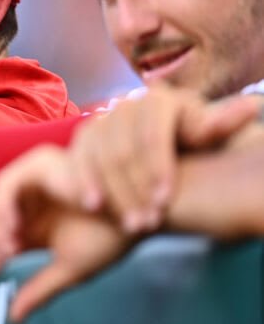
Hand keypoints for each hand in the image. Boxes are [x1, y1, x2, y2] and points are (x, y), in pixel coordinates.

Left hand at [0, 147, 132, 322]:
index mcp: (30, 227)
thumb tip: (13, 317)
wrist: (139, 213)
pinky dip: (5, 206)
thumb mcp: (69, 270)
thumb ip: (38, 289)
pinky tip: (12, 229)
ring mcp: (29, 185)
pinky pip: (7, 186)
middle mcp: (24, 206)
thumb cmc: (110, 238)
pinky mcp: (36, 168)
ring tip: (2, 254)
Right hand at [70, 86, 258, 232]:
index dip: (156, 168)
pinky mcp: (85, 137)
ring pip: (99, 157)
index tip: (165, 200)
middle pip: (122, 150)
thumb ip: (223, 125)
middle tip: (148, 222)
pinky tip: (95, 207)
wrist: (170, 147)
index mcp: (159, 100)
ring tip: (130, 224)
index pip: (150, 135)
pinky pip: (77, 159)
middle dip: (134, 189)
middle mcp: (125, 104)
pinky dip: (83, 183)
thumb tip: (251, 107)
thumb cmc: (196, 142)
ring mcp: (101, 120)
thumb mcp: (211, 134)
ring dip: (112, 194)